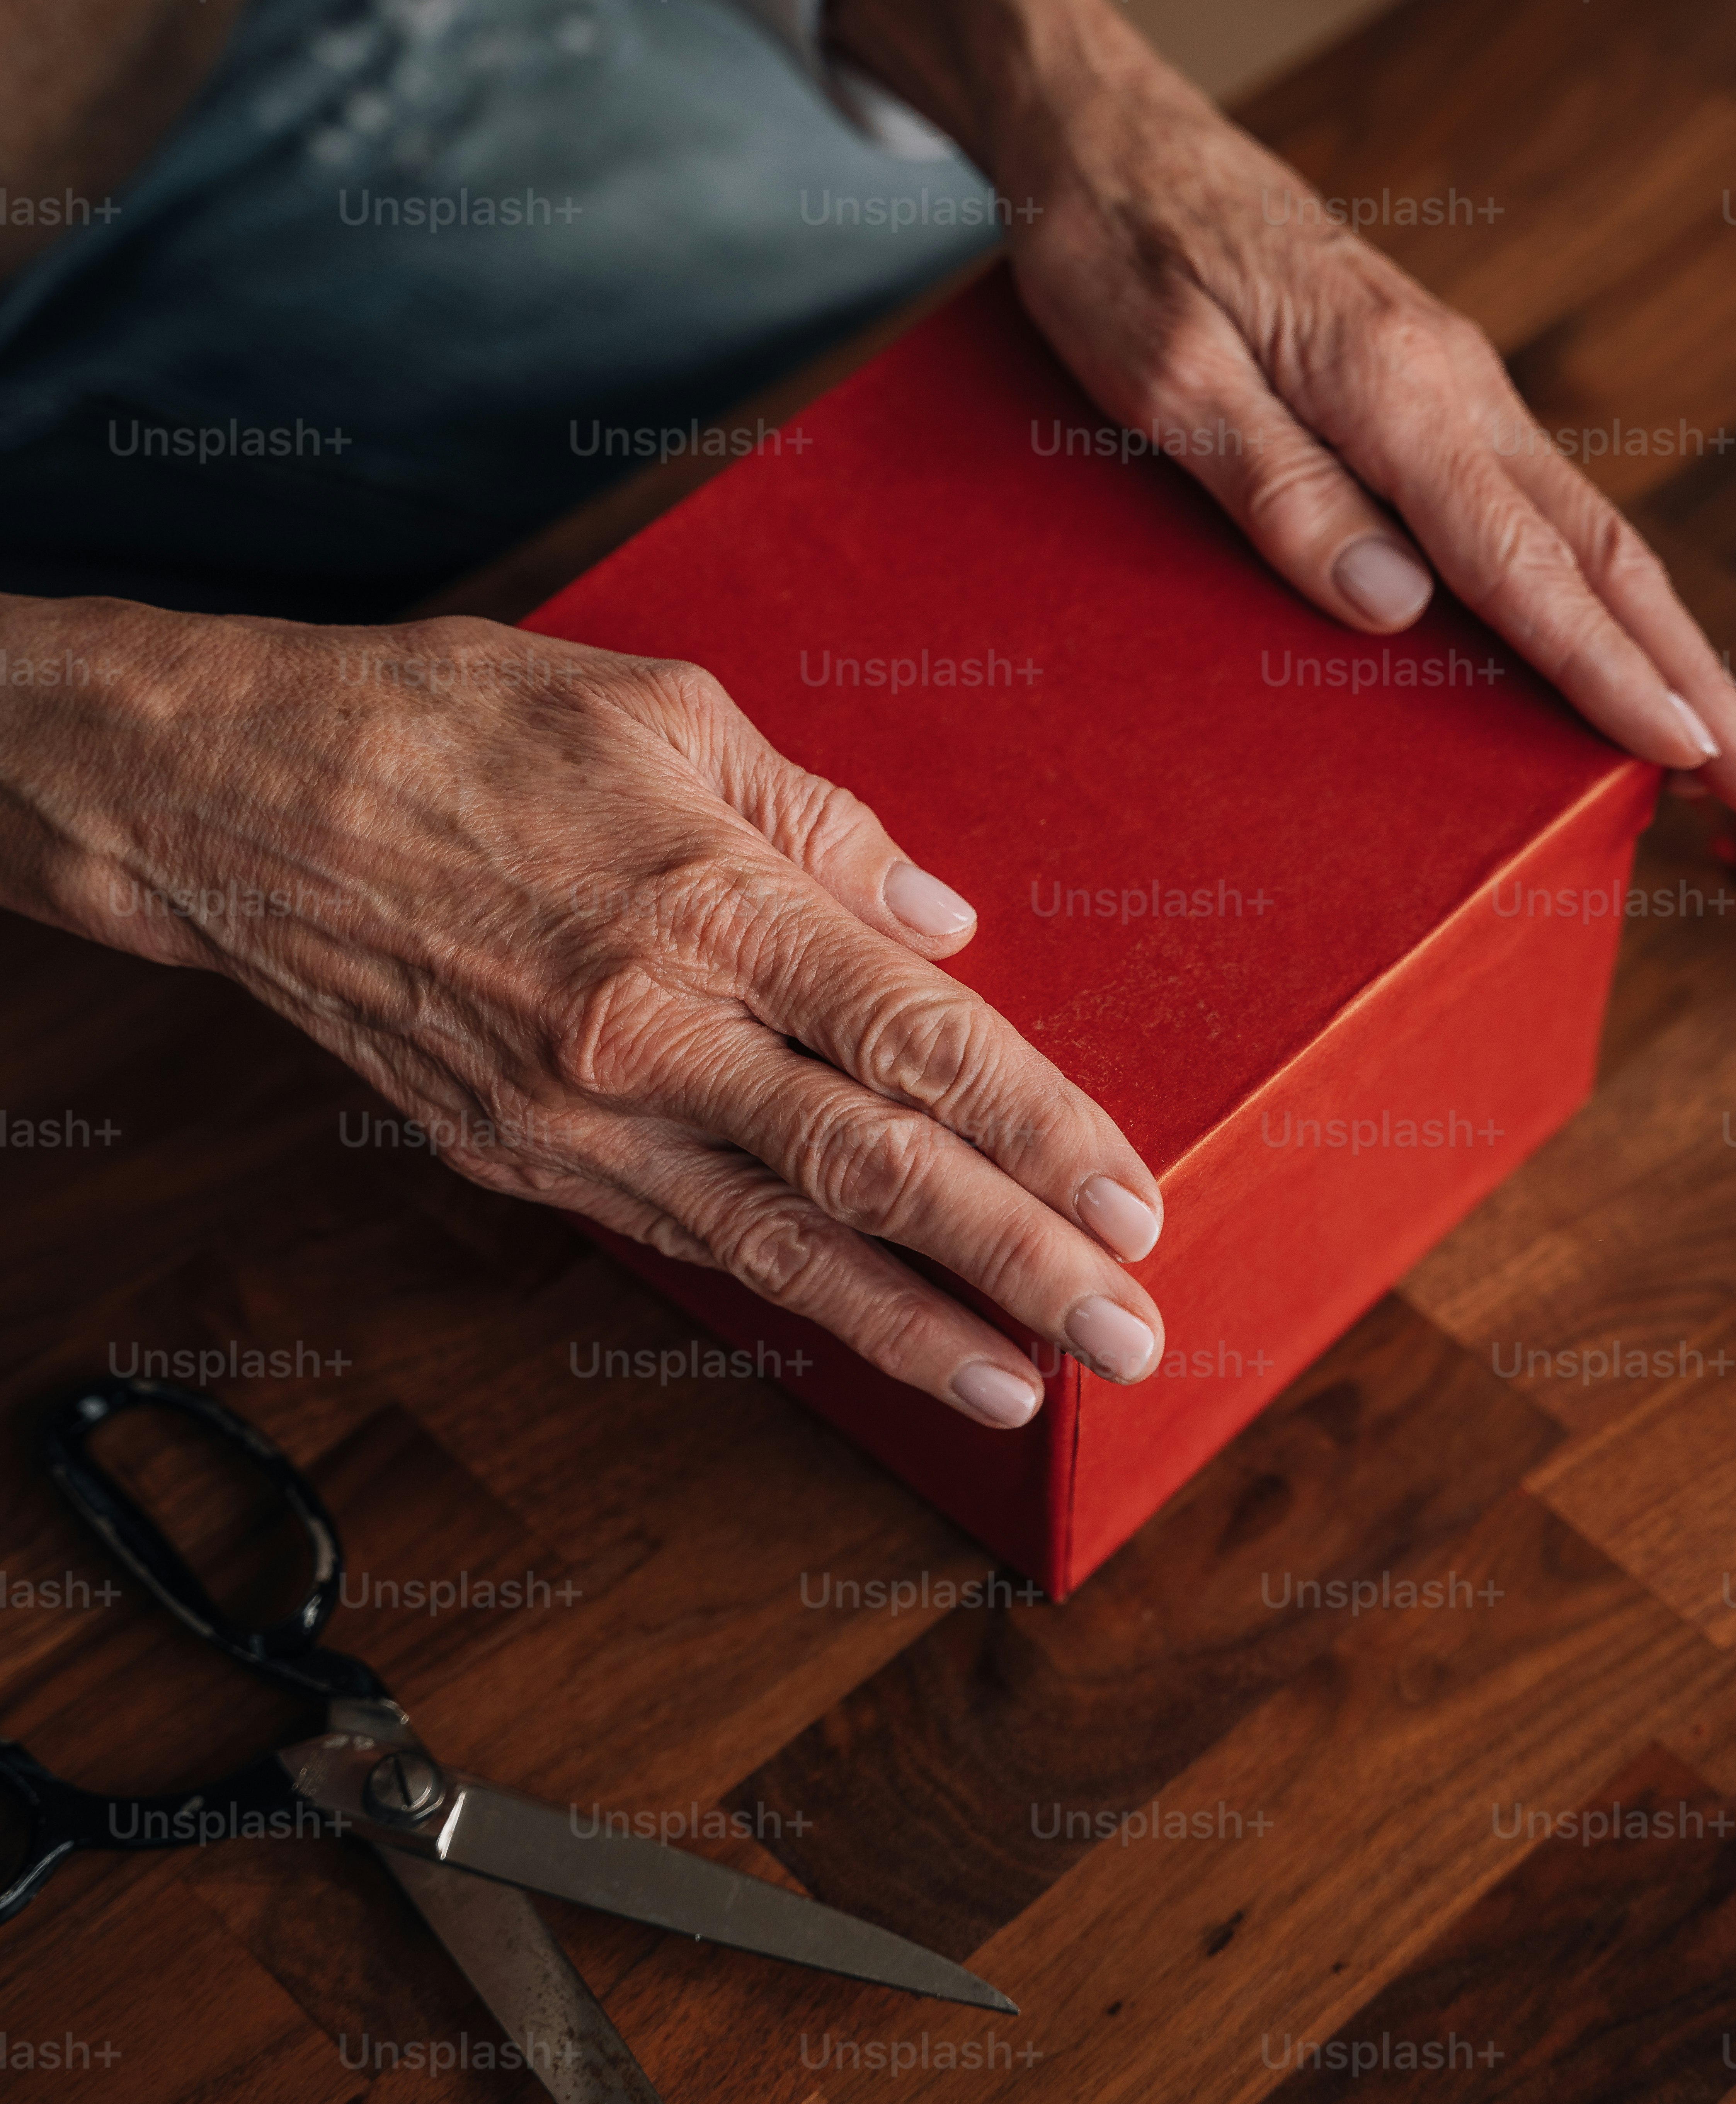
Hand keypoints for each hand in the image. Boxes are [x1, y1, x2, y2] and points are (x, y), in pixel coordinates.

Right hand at [0, 600, 1167, 1424]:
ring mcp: (576, 1113)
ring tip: (1024, 1388)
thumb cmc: (452, 728)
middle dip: (1014, 1261)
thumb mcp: (664, 715)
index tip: (1131, 1200)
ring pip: (780, 1244)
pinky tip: (866, 1335)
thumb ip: (821, 823)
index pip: (918, 1041)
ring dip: (913, 1325)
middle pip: (873, 1170)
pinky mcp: (517, 1155)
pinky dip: (783, 1298)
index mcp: (706, 901)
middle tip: (1126, 1335)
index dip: (1038, 1131)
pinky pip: (679, 1238)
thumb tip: (937, 920)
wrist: (236, 802)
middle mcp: (650, 1030)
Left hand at [827, 0, 1735, 823]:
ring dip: (1662, 638)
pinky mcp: (1421, 383)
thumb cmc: (1117, 250)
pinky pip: (1533, 503)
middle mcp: (1452, 383)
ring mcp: (1448, 380)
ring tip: (1718, 737)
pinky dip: (1592, 586)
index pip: (1529, 569)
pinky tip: (1608, 637)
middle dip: (1693, 679)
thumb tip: (1392, 607)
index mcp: (1395, 388)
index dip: (1613, 675)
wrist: (1106, 131)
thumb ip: (1279, 491)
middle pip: (1603, 556)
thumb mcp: (1164, 382)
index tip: (1692, 756)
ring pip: (1586, 530)